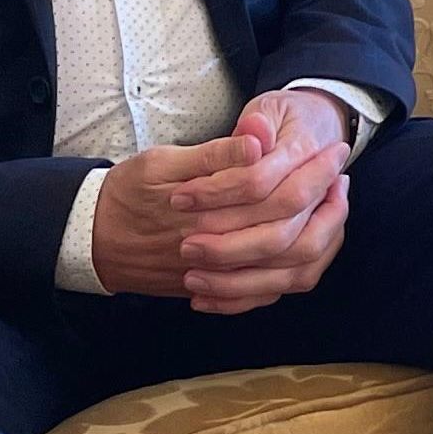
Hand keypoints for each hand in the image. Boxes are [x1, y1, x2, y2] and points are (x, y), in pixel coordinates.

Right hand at [91, 90, 354, 311]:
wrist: (90, 241)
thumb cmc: (125, 194)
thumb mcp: (163, 162)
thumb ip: (215, 155)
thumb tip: (258, 140)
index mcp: (209, 214)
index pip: (280, 193)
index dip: (315, 171)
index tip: (336, 151)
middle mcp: (219, 251)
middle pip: (295, 235)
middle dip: (329, 204)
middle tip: (342, 174)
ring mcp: (220, 277)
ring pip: (291, 272)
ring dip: (322, 239)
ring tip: (335, 206)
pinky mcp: (217, 290)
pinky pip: (270, 293)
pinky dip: (298, 271)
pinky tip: (312, 243)